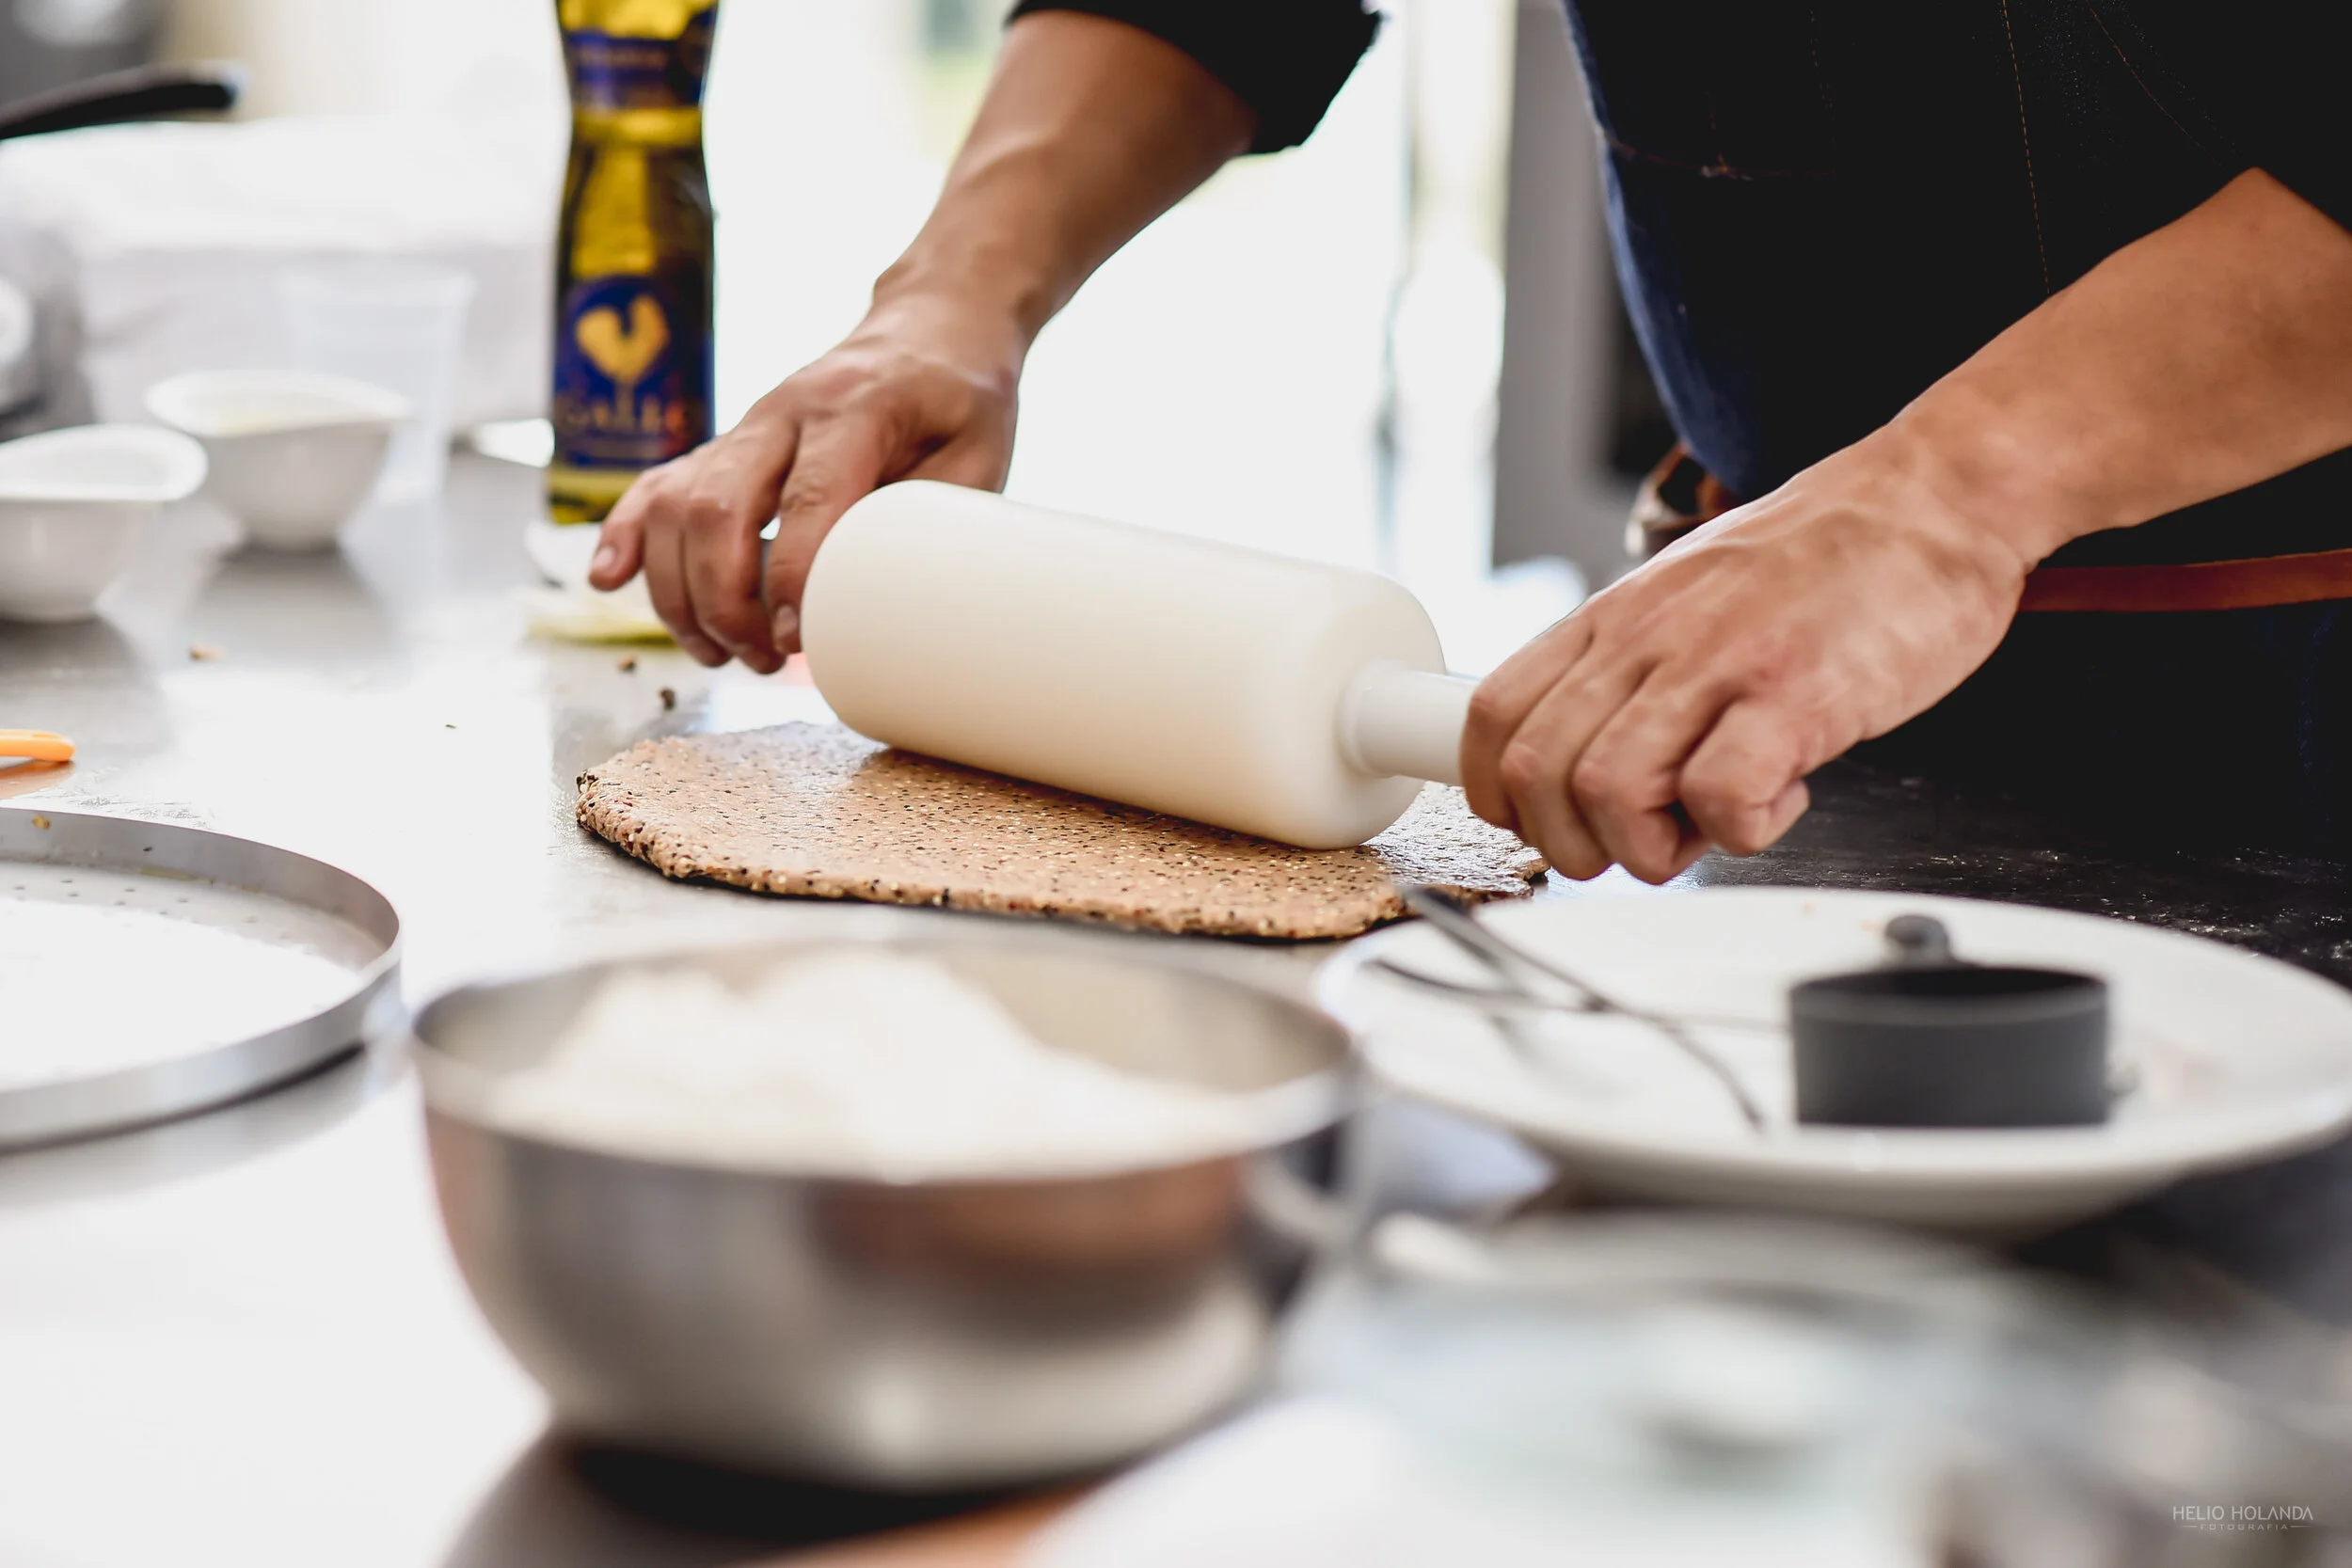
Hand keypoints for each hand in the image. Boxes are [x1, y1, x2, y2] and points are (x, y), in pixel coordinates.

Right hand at [588, 297, 1021, 670]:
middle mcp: (784, 411)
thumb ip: (927, 524)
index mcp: (855, 408)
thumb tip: (878, 608)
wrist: (930, 329)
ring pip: (676, 505)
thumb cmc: (959, 401)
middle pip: (718, 508)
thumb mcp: (977, 458)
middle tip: (763, 659)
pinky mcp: (724, 446)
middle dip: (724, 601)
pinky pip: (657, 486)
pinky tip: (610, 580)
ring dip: (681, 592)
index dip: (793, 578)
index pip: (808, 499)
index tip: (797, 640)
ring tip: (722, 652)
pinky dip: (627, 536)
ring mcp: (745, 427)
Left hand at [1461, 434, 2035, 882]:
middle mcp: (1648, 637)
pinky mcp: (1796, 693)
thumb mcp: (1685, 594)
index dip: (1502, 796)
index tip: (1553, 822)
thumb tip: (1576, 757)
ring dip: (1651, 846)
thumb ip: (1627, 666)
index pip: (1491, 716)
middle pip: (1534, 773)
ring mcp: (1718, 662)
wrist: (1933, 498)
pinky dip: (1741, 829)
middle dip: (1576, 843)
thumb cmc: (1822, 560)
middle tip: (1644, 838)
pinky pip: (1720, 797)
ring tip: (1712, 820)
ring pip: (1607, 793)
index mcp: (1613, 618)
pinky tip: (1779, 797)